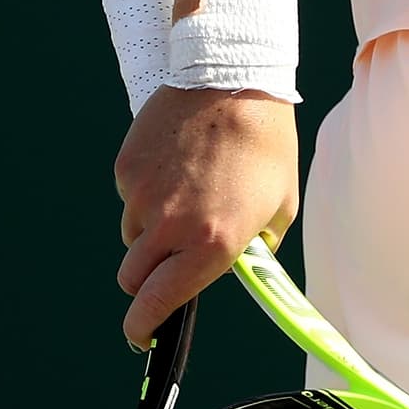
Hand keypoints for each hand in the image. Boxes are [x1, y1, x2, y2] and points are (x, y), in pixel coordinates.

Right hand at [115, 84, 298, 349]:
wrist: (235, 76)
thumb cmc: (267, 142)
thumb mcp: (280, 203)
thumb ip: (259, 248)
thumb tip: (243, 268)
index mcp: (210, 244)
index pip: (157, 305)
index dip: (144, 326)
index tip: (144, 332)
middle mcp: (169, 226)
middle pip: (133, 278)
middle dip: (147, 278)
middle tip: (169, 258)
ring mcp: (142, 196)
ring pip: (132, 233)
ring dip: (151, 228)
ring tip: (189, 188)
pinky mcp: (127, 167)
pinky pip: (130, 195)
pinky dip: (148, 189)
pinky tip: (178, 161)